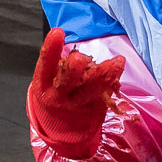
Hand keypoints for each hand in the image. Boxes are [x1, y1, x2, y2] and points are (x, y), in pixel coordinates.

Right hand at [27, 28, 123, 153]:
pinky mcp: (92, 110)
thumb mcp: (48, 81)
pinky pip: (103, 93)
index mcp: (43, 84)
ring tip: (116, 62)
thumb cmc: (55, 94)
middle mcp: (58, 96)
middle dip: (72, 70)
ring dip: (104, 75)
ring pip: (90, 90)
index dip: (50, 49)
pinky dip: (111, 80)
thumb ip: (59, 67)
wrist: (60, 129)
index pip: (45, 64)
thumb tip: (77, 54)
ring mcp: (76, 105)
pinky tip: (118, 66)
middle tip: (79, 58)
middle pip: (66, 82)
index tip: (57, 32)